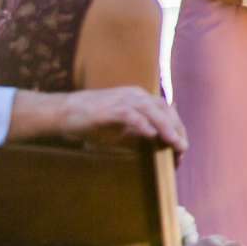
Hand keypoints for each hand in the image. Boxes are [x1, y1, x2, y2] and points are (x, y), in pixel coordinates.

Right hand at [23, 87, 188, 157]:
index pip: (166, 111)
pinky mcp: (109, 108)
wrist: (64, 112)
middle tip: (182, 150)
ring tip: (174, 143)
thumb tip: (160, 147)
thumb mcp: (121, 130)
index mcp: (140, 98)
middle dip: (176, 130)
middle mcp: (135, 95)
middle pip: (164, 109)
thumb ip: (140, 135)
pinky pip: (129, 114)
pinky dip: (142, 123)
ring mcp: (122, 99)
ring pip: (151, 110)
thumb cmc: (93, 122)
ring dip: (165, 127)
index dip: (177, 129)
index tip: (182, 149)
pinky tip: (151, 135)